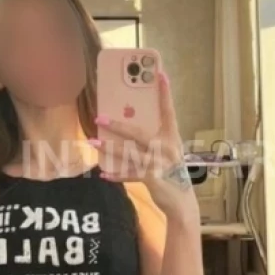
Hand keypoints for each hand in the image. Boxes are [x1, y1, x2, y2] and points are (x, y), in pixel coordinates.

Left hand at [91, 70, 195, 217]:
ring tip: (93, 141)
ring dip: (109, 147)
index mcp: (172, 137)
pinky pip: (129, 174)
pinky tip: (103, 173)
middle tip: (99, 117)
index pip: (168, 111)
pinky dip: (116, 174)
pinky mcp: (153, 178)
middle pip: (138, 132)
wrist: (181, 200)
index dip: (164, 93)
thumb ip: (153, 139)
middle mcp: (167, 148)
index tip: (160, 74)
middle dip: (117, 124)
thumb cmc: (171, 172)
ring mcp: (159, 163)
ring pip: (129, 152)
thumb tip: (128, 126)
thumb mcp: (167, 152)